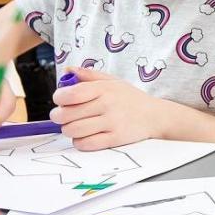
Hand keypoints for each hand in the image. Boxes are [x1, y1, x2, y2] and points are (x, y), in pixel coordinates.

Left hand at [50, 67, 165, 150]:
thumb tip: (67, 71)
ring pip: (73, 130)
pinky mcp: (115, 138)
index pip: (71, 94)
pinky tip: (84, 136)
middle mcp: (107, 104)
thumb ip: (89, 75)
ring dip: (68, 130)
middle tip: (62, 116)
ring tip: (74, 126)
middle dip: (59, 116)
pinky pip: (86, 144)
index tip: (60, 100)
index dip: (59, 98)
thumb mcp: (113, 81)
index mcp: (104, 89)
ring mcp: (112, 122)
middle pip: (67, 114)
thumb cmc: (131, 98)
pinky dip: (80, 142)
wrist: (155, 115)